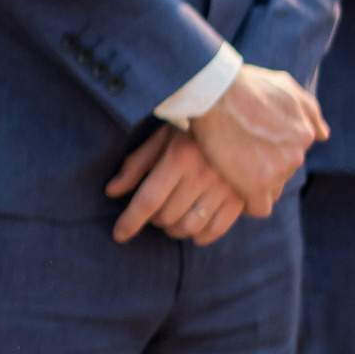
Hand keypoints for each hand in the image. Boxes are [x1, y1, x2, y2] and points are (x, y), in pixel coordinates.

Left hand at [104, 129, 247, 244]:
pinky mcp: (242, 196)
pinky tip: (193, 232)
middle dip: (153, 220)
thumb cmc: (192, 126)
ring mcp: (225, 187)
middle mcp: (203, 174)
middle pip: (168, 216)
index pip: (149, 199)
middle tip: (153, 211)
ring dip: (174, 229)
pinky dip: (201, 236)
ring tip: (169, 220)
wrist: (239, 117)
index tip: (119, 234)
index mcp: (179, 156)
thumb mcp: (161, 137)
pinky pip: (217, 228)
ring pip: (190, 226)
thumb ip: (136, 165)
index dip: (130, 221)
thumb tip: (112, 192)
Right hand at [189, 64, 327, 211]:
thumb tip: (324, 135)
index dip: (270, 153)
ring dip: (254, 182)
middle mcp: (297, 154)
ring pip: (270, 190)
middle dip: (263, 167)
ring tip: (231, 167)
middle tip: (238, 154)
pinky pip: (259, 208)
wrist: (216, 91)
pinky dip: (248, 202)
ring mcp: (279, 170)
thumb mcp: (286, 85)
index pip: (292, 156)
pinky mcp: (257, 185)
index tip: (252, 147)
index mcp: (305, 134)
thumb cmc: (246, 84)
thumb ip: (309, 110)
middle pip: (282, 174)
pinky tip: (234, 189)